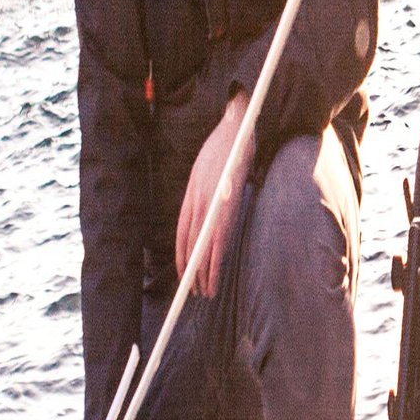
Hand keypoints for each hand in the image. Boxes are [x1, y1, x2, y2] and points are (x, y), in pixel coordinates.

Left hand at [175, 90, 250, 295]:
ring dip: (201, 272)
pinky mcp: (226, 207)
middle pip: (189, 244)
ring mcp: (210, 205)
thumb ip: (207, 190)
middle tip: (192, 290)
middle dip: (190, 270)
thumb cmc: (227, 147)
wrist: (237, 128)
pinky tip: (212, 277)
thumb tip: (212, 207)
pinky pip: (216, 242)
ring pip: (201, 247)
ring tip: (204, 291)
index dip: (182, 255)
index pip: (181, 232)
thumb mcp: (207, 169)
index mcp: (192, 194)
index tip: (183, 272)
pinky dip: (213, 263)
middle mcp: (196, 202)